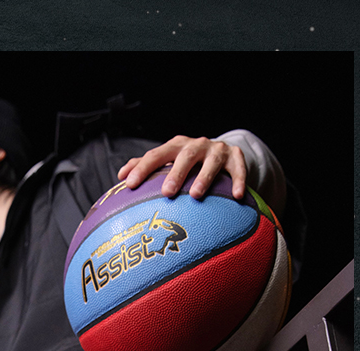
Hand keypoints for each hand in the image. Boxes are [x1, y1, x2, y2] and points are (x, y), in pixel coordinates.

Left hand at [118, 135, 246, 200]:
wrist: (223, 153)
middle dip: (175, 173)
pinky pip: (238, 169)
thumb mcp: (169, 161)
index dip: (142, 168)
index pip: (156, 155)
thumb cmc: (188, 163)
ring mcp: (216, 150)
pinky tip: (237, 196)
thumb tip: (120, 175)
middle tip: (166, 193)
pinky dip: (238, 180)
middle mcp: (196, 145)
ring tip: (196, 195)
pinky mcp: (235, 157)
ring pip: (211, 161)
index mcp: (175, 146)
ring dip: (204, 177)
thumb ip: (146, 166)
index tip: (129, 185)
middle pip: (184, 155)